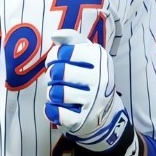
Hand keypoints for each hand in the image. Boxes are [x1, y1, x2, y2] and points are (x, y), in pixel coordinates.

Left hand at [43, 29, 128, 150]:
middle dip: (52, 75)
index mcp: (99, 59)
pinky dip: (51, 110)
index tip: (58, 62)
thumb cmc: (91, 77)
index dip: (54, 57)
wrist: (105, 113)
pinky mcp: (82, 120)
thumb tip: (55, 35)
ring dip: (52, 93)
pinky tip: (57, 107)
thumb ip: (72, 39)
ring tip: (59, 93)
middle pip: (58, 72)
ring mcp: (92, 101)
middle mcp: (99, 79)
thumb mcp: (88, 54)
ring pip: (56, 92)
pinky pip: (55, 112)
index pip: (63, 52)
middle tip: (57, 79)